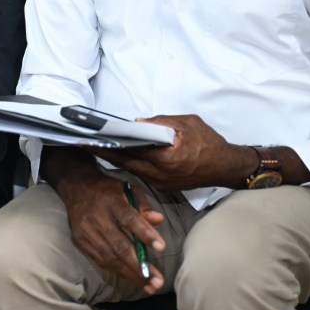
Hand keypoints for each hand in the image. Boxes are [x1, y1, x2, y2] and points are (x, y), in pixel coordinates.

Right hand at [59, 171, 165, 292]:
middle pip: (119, 245)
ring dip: (130, 274)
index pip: (129, 219)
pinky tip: (131, 277)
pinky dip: (117, 270)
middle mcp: (97, 217)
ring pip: (109, 257)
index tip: (162, 248)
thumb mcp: (128, 190)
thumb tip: (158, 220)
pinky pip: (100, 260)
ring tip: (148, 285)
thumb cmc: (108, 190)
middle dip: (140, 266)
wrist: (75, 188)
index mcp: (111, 201)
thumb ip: (143, 206)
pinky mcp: (79, 240)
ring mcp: (86, 231)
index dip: (145, 233)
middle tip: (158, 281)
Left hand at [90, 114, 254, 191]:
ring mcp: (161, 183)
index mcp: (166, 158)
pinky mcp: (163, 187)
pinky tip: (118, 155)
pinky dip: (127, 164)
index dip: (108, 144)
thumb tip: (135, 123)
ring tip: (95, 146)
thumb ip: (160, 122)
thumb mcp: (187, 124)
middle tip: (82, 143)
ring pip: (130, 170)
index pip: (130, 150)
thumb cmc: (210, 143)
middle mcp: (161, 174)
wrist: (227, 167)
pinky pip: (140, 175)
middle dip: (103, 152)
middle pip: (124, 162)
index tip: (89, 138)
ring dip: (113, 159)